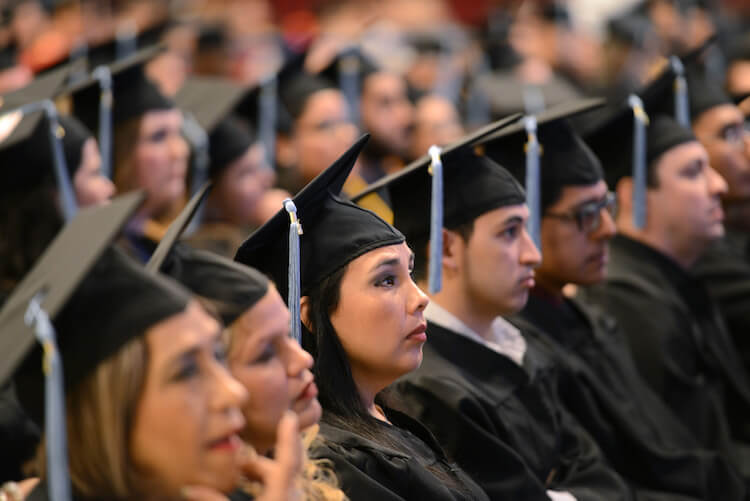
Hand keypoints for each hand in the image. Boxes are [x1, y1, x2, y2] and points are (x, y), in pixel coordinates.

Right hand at [182, 411, 302, 500]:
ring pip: (282, 482)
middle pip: (283, 469)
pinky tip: (250, 493)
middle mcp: (293, 500)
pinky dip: (268, 488)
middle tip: (238, 461)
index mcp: (281, 497)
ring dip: (263, 476)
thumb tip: (187, 488)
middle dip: (260, 462)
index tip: (289, 416)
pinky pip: (282, 494)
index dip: (289, 437)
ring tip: (240, 477)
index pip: (288, 460)